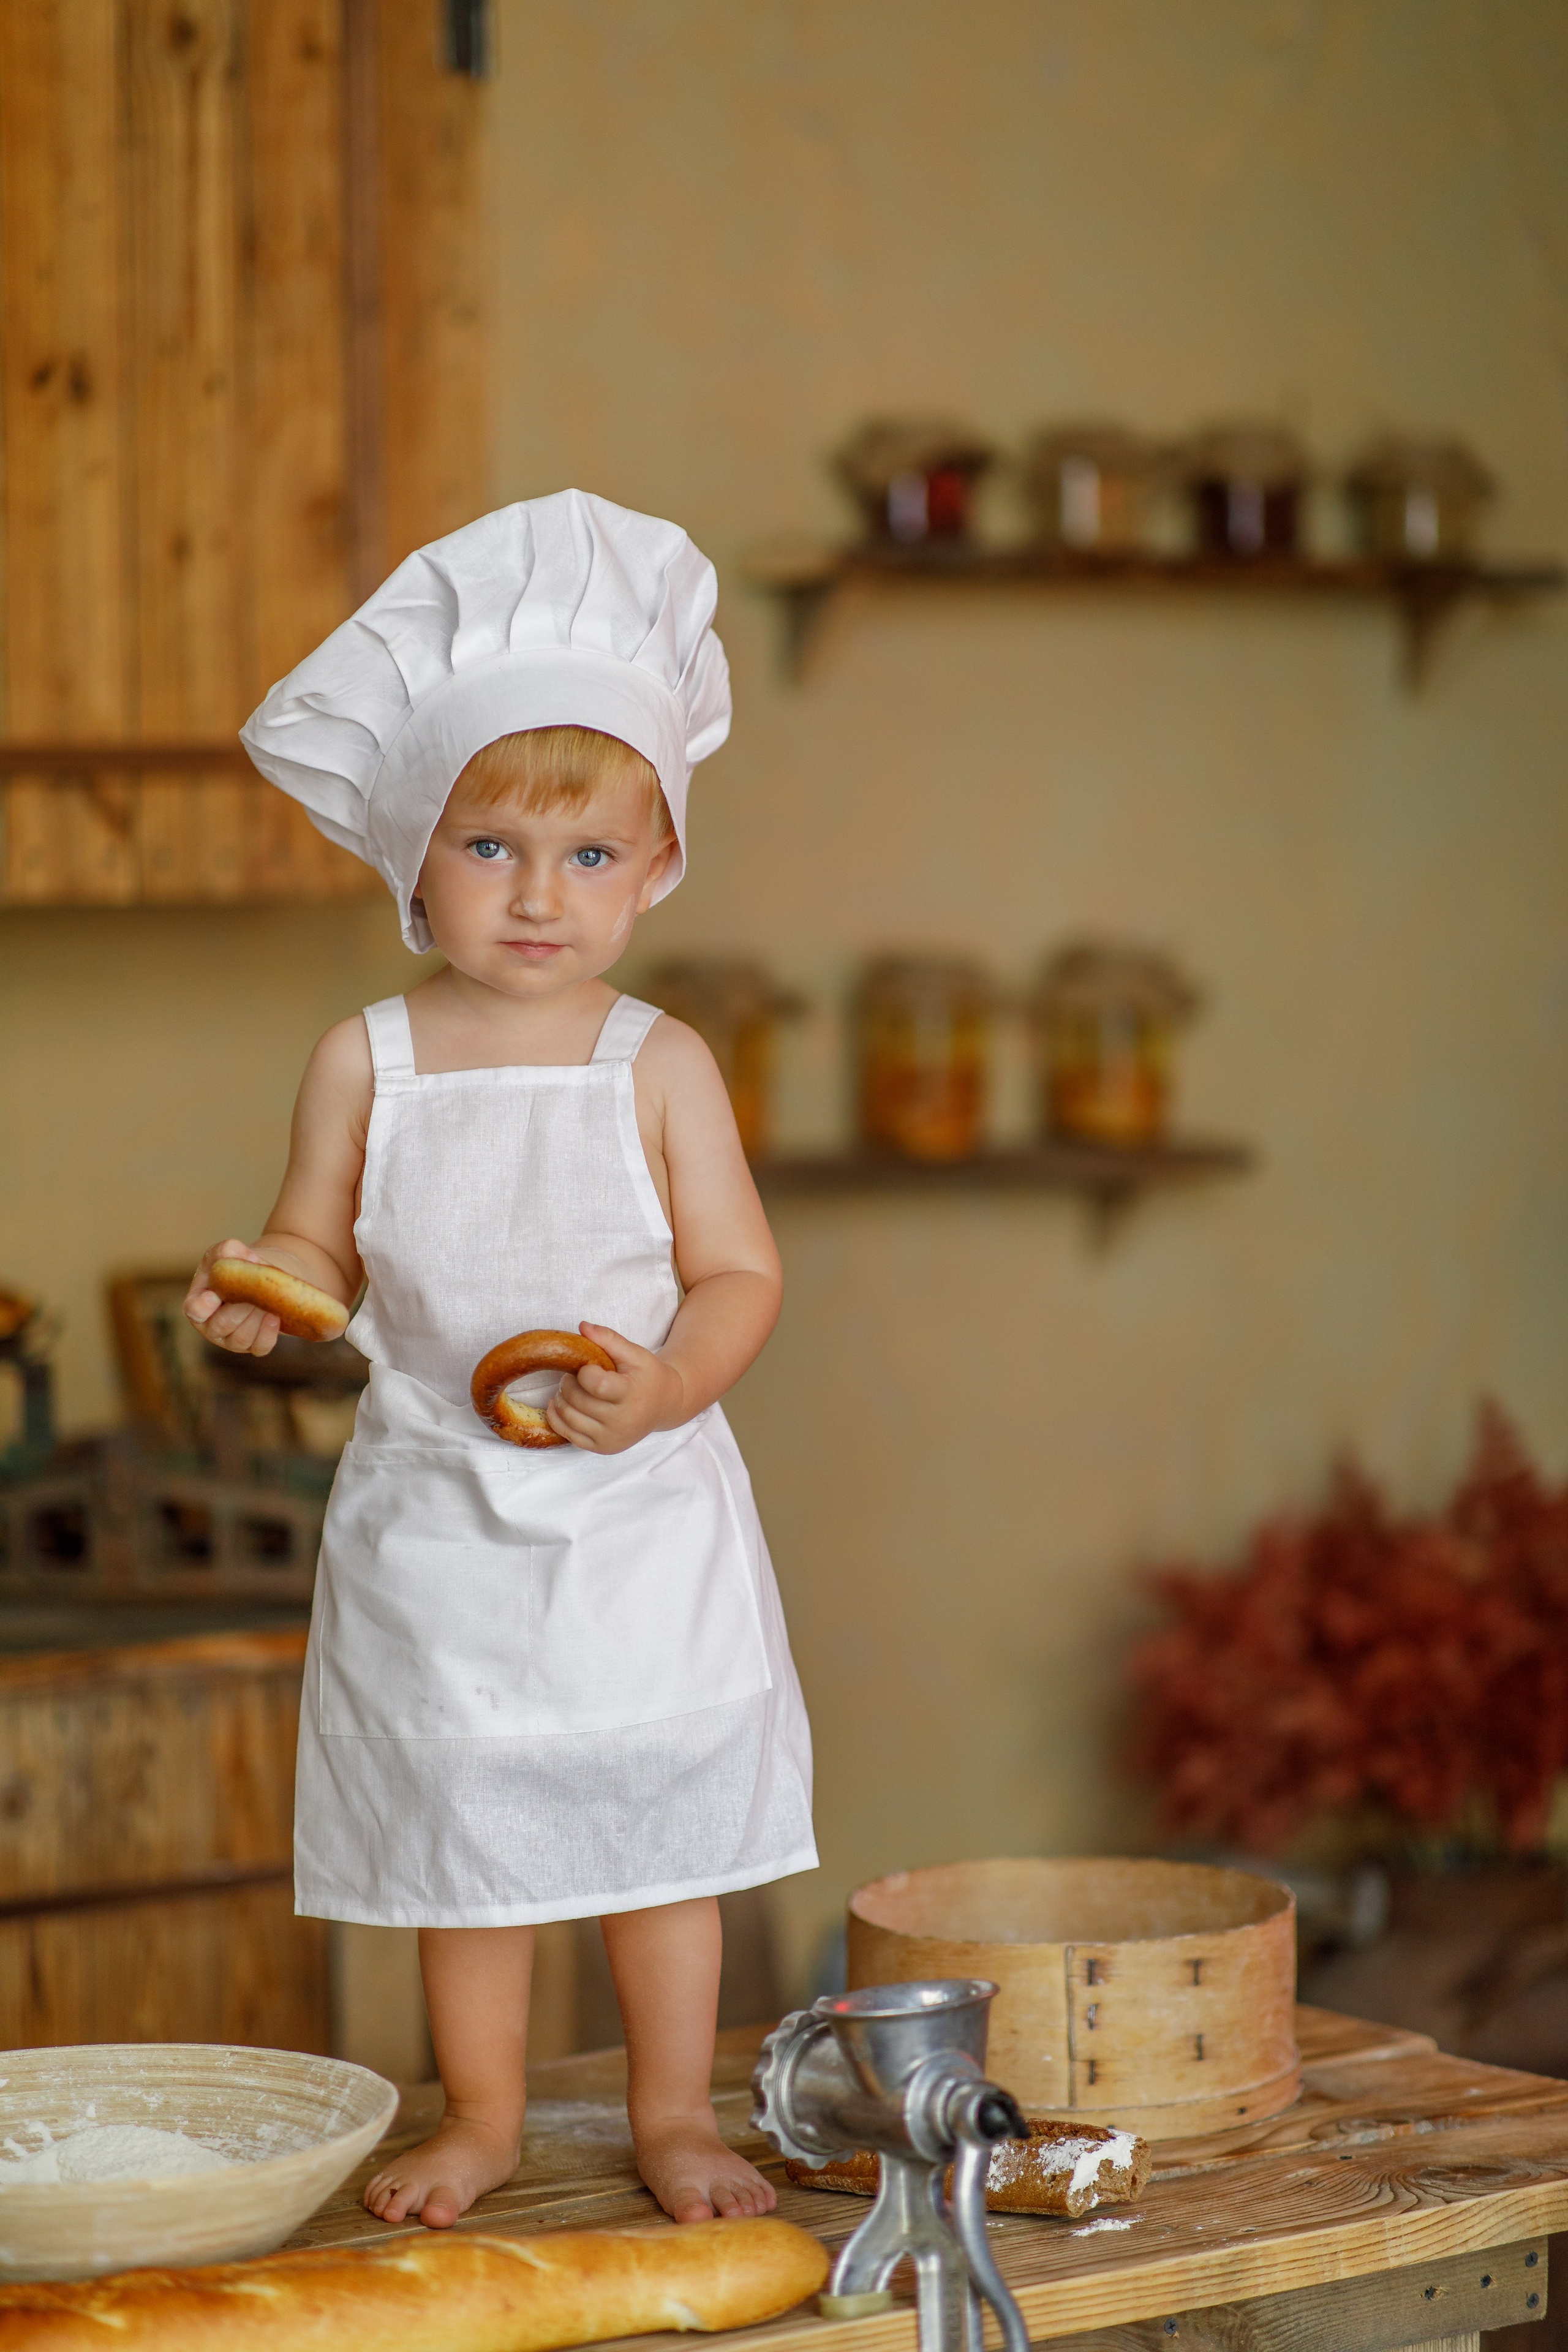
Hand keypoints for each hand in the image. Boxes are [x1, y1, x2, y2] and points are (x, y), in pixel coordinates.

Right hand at [184, 1238, 305, 1357]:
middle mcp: (211, 1326)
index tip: (214, 1296)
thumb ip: (227, 1249)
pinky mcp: (253, 1346)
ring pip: (240, 1339)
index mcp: (199, 1303)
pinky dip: (268, 1334)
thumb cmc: (239, 1264)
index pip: (194, 1311)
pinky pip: (259, 1348)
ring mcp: (231, 1339)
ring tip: (266, 1302)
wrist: (264, 1275)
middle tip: (253, 1293)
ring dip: (255, 1319)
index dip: (202, 1307)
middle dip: (239, 1309)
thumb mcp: (229, 1252)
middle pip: (220, 1326)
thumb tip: (246, 1258)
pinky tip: (274, 1317)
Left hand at [545, 1323, 686, 1453]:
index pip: (595, 1385)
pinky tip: (561, 1404)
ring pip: (568, 1418)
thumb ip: (609, 1339)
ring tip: (571, 1388)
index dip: (584, 1372)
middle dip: (569, 1383)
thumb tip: (582, 1326)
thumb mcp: (635, 1354)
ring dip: (561, 1399)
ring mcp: (611, 1438)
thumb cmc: (648, 1377)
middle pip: (577, 1401)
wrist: (664, 1405)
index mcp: (631, 1395)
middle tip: (575, 1375)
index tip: (589, 1366)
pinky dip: (557, 1418)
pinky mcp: (602, 1448)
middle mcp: (622, 1421)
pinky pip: (568, 1435)